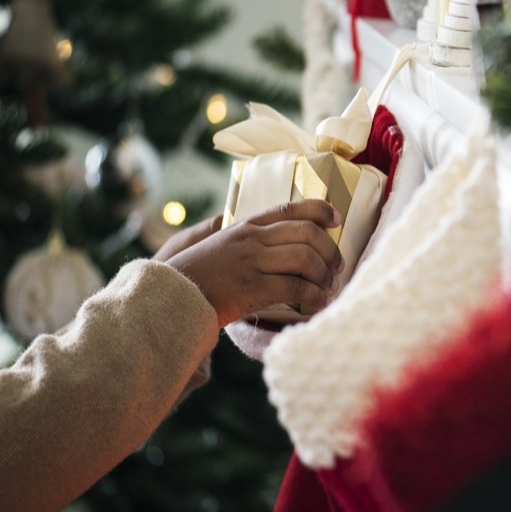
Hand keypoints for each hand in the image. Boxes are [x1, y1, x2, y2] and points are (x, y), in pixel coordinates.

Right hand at [165, 200, 343, 327]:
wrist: (172, 296)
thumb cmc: (200, 275)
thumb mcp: (223, 245)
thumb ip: (250, 239)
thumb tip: (282, 240)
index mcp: (246, 226)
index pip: (290, 208)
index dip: (320, 210)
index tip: (337, 219)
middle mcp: (252, 239)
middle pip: (307, 233)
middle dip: (330, 250)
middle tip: (338, 266)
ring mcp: (253, 262)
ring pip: (305, 258)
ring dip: (325, 274)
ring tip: (329, 287)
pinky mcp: (253, 288)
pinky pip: (295, 288)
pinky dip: (314, 296)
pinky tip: (318, 303)